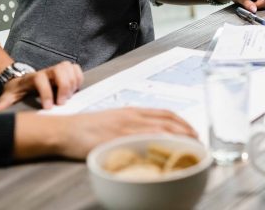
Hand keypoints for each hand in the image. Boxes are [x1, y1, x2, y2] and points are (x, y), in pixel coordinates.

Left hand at [0, 60, 83, 111]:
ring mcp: (56, 70)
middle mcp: (46, 71)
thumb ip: (4, 103)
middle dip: (64, 86)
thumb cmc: (17, 91)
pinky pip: (76, 68)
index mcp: (33, 78)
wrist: (20, 82)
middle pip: (60, 69)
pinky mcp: (64, 72)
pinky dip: (78, 78)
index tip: (49, 107)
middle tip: (62, 102)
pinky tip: (75, 90)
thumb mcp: (8, 97)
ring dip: (73, 81)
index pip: (41, 79)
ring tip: (70, 96)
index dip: (46, 92)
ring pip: (69, 67)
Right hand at [56, 108, 197, 158]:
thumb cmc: (86, 128)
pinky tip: (168, 153)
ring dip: (178, 138)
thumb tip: (146, 136)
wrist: (66, 131)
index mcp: (132, 111)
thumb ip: (130, 125)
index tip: (193, 130)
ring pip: (161, 129)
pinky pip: (144, 141)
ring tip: (189, 148)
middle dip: (186, 130)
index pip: (165, 112)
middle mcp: (132, 116)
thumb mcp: (113, 120)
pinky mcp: (118, 139)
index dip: (182, 121)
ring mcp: (126, 127)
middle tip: (198, 142)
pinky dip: (159, 145)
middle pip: (168, 120)